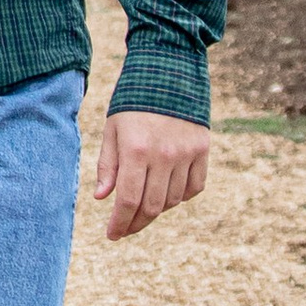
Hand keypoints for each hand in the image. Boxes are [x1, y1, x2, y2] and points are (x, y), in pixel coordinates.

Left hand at [93, 111, 208, 240]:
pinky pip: (194, 187)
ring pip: (173, 200)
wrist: (168, 71)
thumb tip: (102, 198)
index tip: (112, 234)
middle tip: (124, 230)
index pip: (128, 201)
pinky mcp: (202, 150)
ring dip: (156, 210)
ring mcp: (187, 153)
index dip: (119, 223)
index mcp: (136, 150)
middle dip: (135, 224)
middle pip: (152, 206)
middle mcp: (164, 155)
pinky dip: (180, 197)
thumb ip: (107, 165)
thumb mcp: (112, 129)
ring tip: (142, 206)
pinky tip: (166, 193)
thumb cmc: (132, 101)